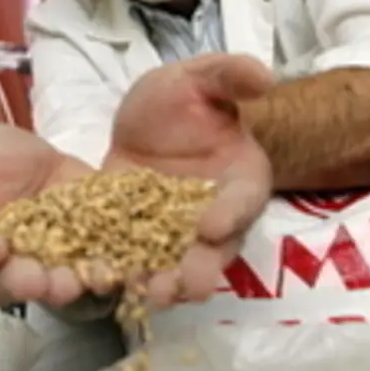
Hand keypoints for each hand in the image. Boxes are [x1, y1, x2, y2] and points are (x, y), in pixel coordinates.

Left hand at [103, 52, 274, 306]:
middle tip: (186, 285)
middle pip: (216, 249)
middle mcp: (214, 214)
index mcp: (241, 177)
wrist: (148, 118)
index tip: (212, 226)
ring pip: (177, 264)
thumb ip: (229, 76)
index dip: (231, 213)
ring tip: (148, 295)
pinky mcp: (136, 238)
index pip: (243, 199)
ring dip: (165, 282)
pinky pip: (133, 259)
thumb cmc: (186, 98)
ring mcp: (175, 232)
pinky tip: (104, 282)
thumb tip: (265, 76)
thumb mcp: (200, 77)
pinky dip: (123, 272)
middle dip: (201, 268)